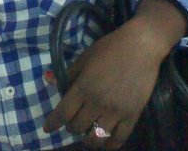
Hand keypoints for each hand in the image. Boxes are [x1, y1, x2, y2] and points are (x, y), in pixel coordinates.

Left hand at [43, 18, 163, 148]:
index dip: (53, 123)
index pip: (63, 112)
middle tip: (74, 122)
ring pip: (96, 138)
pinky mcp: (132, 115)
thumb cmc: (110, 48)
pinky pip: (118, 139)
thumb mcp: (85, 57)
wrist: (140, 46)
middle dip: (72, 127)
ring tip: (88, 135)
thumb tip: (48, 80)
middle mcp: (97, 102)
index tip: (47, 129)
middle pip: (77, 127)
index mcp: (83, 87)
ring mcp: (115, 111)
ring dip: (88, 139)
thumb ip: (68, 73)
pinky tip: (105, 143)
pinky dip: (109, 145)